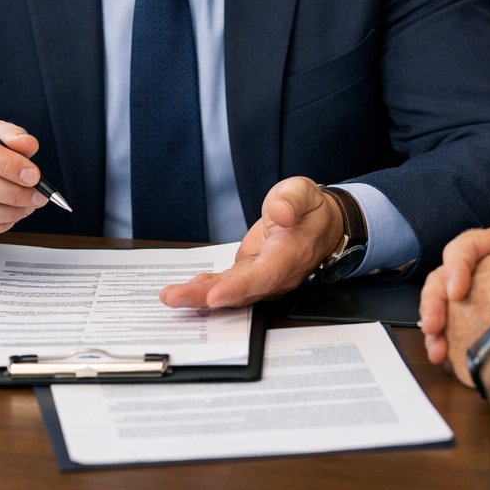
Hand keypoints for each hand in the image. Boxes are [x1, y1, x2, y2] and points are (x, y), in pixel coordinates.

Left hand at [158, 176, 342, 308]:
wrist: (319, 225)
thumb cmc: (310, 209)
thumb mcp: (303, 192)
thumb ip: (292, 201)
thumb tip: (279, 211)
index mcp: (291, 253)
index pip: (266, 275)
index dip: (240, 288)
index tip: (216, 296)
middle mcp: (276, 273)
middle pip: (241, 291)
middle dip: (206, 297)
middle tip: (175, 297)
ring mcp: (262, 277)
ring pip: (230, 292)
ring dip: (199, 296)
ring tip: (170, 296)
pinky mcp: (249, 274)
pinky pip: (226, 286)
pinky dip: (203, 289)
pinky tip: (182, 291)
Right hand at [439, 252, 489, 394]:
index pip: (467, 248)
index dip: (456, 266)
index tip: (458, 291)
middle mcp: (485, 269)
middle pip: (444, 279)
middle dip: (434, 302)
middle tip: (435, 325)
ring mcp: (481, 299)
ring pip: (444, 308)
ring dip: (435, 328)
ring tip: (437, 349)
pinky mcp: (483, 324)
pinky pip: (456, 333)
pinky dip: (448, 346)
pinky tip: (446, 360)